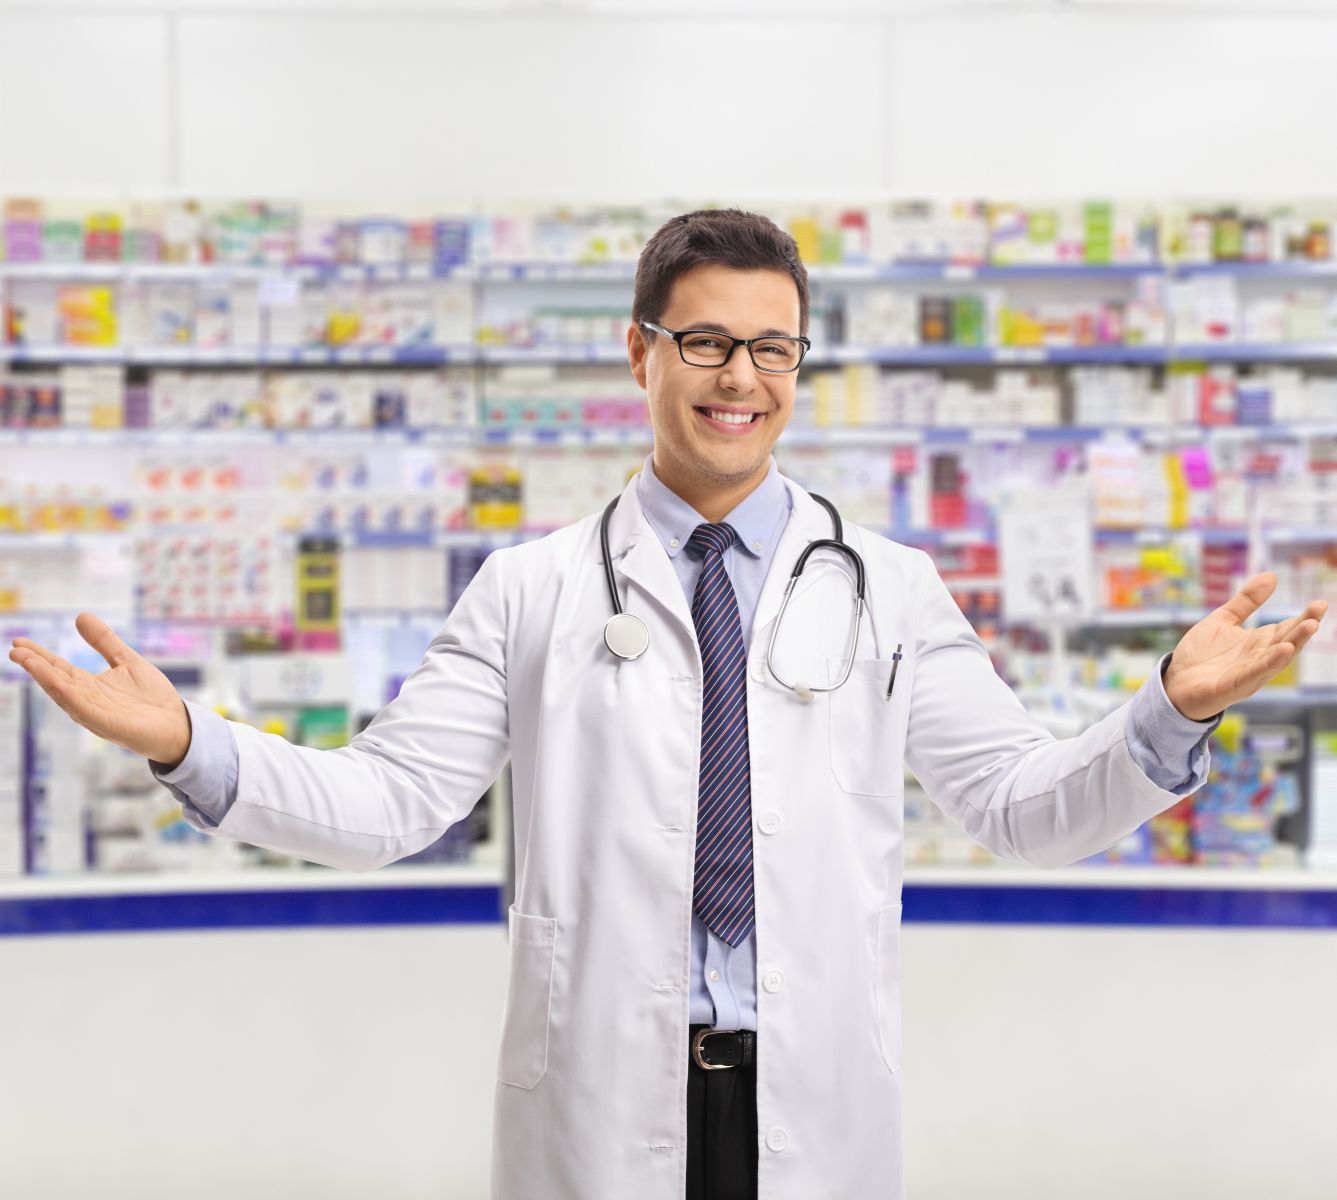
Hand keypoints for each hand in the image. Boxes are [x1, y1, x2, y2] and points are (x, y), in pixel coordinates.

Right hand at [8, 613, 191, 766]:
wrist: (177, 723)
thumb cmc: (151, 697)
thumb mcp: (126, 660)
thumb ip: (104, 641)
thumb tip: (80, 616)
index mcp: (88, 686)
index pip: (58, 668)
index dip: (38, 656)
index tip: (18, 642)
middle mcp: (86, 700)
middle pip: (55, 680)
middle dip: (35, 666)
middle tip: (14, 650)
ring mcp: (95, 713)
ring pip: (64, 694)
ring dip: (45, 678)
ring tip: (26, 661)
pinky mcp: (108, 725)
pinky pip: (84, 709)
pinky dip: (69, 696)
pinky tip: (56, 684)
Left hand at [1164, 572, 1328, 720]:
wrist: (1174, 683)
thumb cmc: (1200, 655)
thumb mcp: (1223, 620)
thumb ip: (1246, 602)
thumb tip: (1272, 574)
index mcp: (1259, 643)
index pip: (1287, 629)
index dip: (1304, 617)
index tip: (1321, 603)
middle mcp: (1259, 659)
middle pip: (1286, 642)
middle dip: (1303, 628)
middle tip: (1319, 610)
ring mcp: (1248, 674)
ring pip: (1276, 659)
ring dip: (1294, 643)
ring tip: (1310, 626)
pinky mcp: (1232, 686)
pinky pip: (1254, 673)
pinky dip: (1269, 662)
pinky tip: (1283, 650)